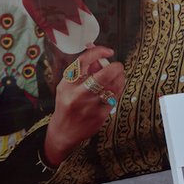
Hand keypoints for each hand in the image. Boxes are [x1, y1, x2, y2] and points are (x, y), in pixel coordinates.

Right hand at [43, 46, 121, 167]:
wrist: (64, 131)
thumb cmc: (67, 104)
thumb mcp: (68, 86)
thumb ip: (83, 71)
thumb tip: (101, 58)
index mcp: (66, 84)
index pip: (83, 61)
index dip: (98, 52)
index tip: (108, 51)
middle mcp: (77, 95)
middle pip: (104, 74)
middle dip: (115, 67)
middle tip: (117, 66)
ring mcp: (89, 106)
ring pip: (114, 86)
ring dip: (119, 78)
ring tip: (116, 77)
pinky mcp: (100, 115)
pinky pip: (116, 97)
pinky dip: (118, 90)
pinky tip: (115, 89)